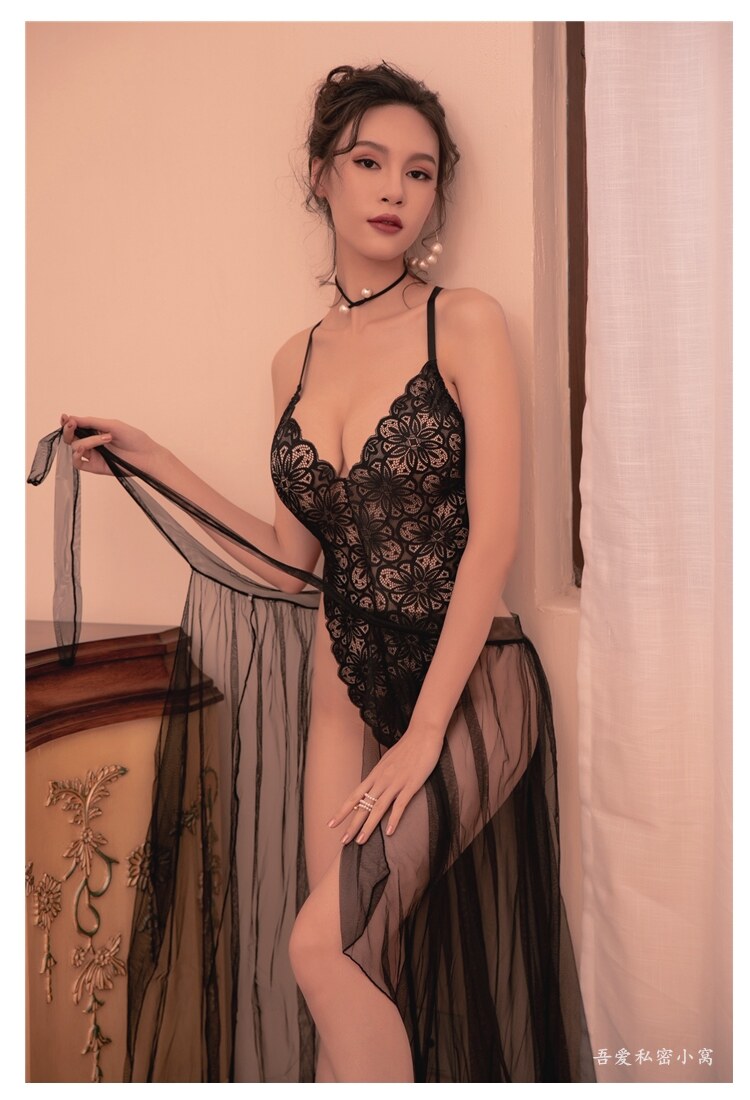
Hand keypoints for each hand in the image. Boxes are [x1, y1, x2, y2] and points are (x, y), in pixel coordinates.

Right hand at [60, 413, 156, 475]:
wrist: (147, 456)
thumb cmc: (134, 438)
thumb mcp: (112, 425)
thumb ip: (91, 422)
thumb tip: (71, 418)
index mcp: (96, 430)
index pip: (76, 426)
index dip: (67, 422)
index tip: (65, 418)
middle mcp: (92, 442)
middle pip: (71, 437)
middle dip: (69, 430)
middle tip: (72, 424)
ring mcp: (93, 455)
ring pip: (75, 448)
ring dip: (86, 441)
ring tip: (106, 438)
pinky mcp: (95, 467)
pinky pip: (78, 463)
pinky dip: (76, 455)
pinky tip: (83, 450)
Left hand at [328, 725, 444, 845]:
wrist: (423, 734)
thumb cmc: (407, 747)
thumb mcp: (388, 761)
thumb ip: (381, 775)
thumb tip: (373, 787)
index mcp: (375, 774)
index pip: (355, 796)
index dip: (343, 811)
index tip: (331, 824)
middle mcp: (382, 779)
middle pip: (363, 805)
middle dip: (352, 824)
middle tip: (342, 840)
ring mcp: (396, 782)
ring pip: (378, 808)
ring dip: (368, 826)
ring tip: (360, 841)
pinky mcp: (411, 784)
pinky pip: (400, 805)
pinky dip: (394, 819)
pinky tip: (389, 832)